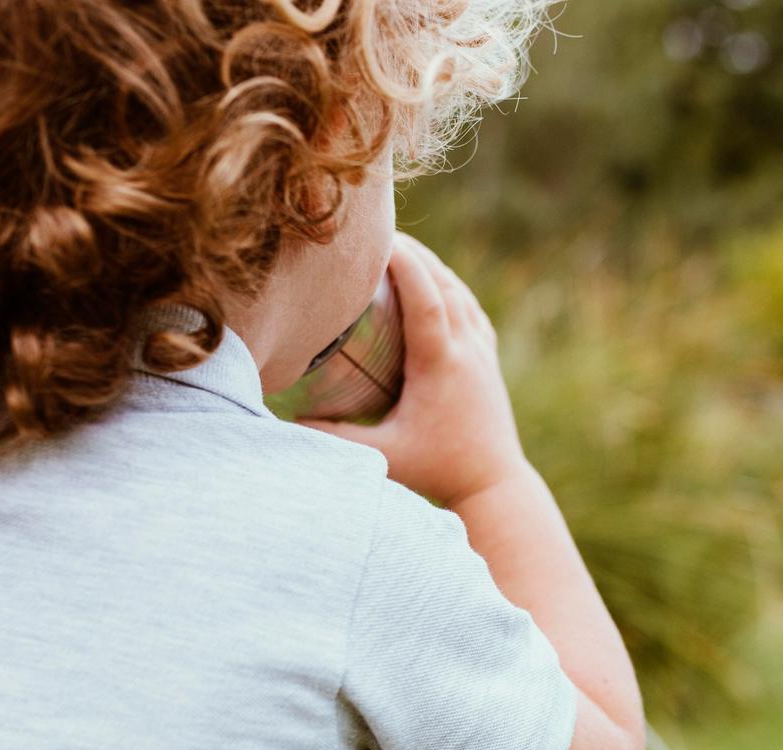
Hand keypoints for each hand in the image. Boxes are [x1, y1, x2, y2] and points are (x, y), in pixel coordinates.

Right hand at [300, 234, 530, 506]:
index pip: (426, 298)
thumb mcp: (383, 457)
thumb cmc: (436, 471)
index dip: (405, 263)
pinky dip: (449, 288)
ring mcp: (483, 353)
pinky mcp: (489, 361)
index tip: (379, 238)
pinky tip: (433, 282)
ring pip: (459, 292)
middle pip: (443, 284)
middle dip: (413, 253)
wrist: (495, 485)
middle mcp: (468, 350)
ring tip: (399, 248)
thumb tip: (287, 417)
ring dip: (431, 266)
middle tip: (377, 231)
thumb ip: (335, 438)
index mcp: (442, 364)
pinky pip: (470, 309)